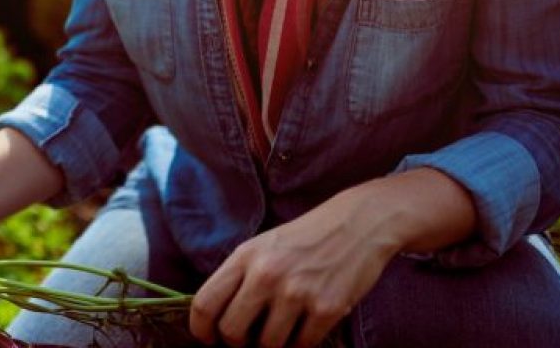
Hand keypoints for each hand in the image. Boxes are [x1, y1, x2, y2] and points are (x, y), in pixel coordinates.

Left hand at [187, 193, 396, 346]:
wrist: (359, 223)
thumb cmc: (305, 238)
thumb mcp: (261, 247)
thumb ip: (239, 278)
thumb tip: (217, 318)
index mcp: (244, 257)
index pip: (205, 303)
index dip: (200, 330)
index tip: (208, 338)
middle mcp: (266, 275)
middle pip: (232, 331)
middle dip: (236, 343)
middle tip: (248, 338)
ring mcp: (297, 293)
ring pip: (268, 345)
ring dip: (271, 345)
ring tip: (279, 331)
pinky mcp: (328, 309)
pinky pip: (302, 345)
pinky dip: (300, 344)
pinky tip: (304, 329)